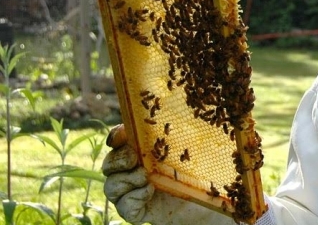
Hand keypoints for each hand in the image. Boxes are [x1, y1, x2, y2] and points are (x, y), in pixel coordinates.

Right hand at [102, 125, 232, 224]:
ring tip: (145, 177)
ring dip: (126, 180)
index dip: (116, 136)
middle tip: (134, 159)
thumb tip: (187, 109)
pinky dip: (133, 198)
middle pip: (108, 164)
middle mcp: (130, 172)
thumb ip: (181, 131)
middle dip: (118, 160)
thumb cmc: (199, 170)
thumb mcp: (191, 146)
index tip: (121, 135)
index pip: (117, 140)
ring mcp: (131, 193)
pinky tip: (150, 192)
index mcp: (140, 152)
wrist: (205, 200)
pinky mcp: (136, 211)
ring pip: (111, 187)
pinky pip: (123, 206)